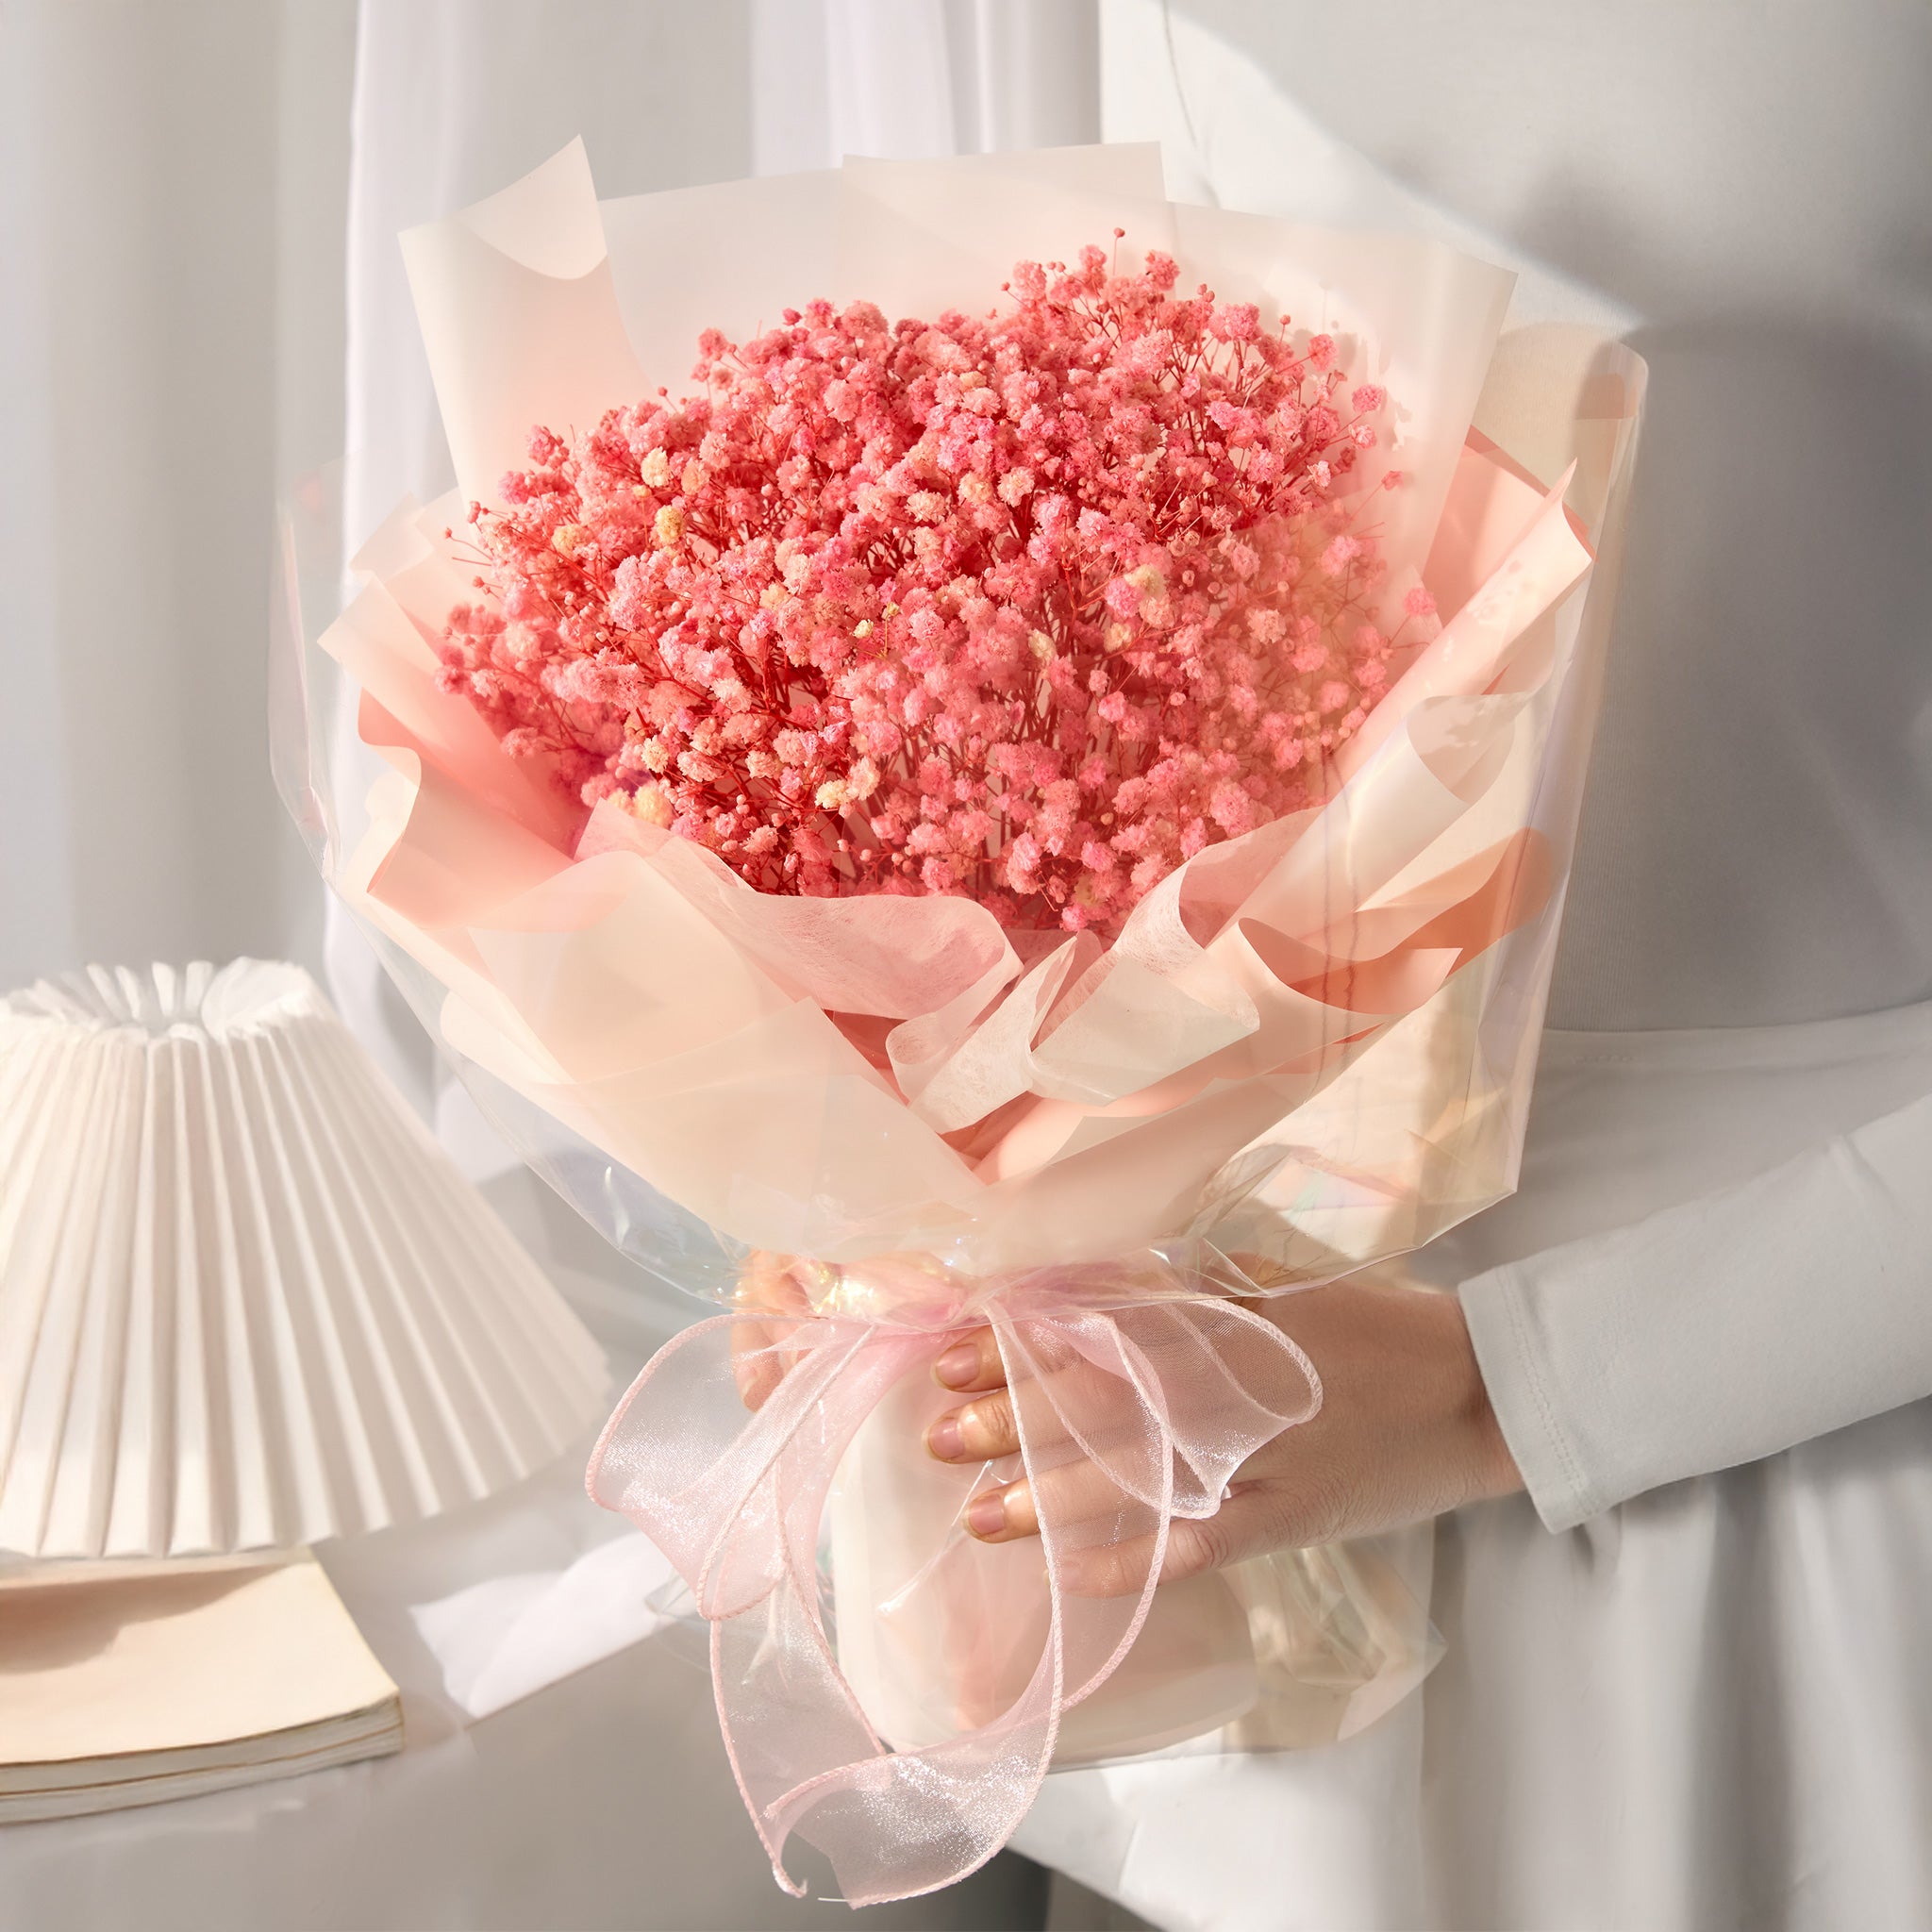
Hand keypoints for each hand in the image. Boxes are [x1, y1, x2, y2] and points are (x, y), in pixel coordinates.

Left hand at [922, 1272, 1523, 1595]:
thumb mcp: (1284, 1279)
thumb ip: (1197, 1282)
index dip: (1024, 1342)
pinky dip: (1140, 1563)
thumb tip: (1097, 1283)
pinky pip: (1202, 1545)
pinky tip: (1077, 1580)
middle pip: (1105, 1399)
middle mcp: (1234, 1380)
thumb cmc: (1376, 1324)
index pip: (1102, 1326)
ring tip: (980, 1516)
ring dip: (1053, 1498)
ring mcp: (1263, 1453)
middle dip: (1014, 1418)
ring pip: (1141, 1478)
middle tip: (937, 1435)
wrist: (1477, 1388)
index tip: (954, 1350)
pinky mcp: (1294, 1516)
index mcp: (1227, 1313)